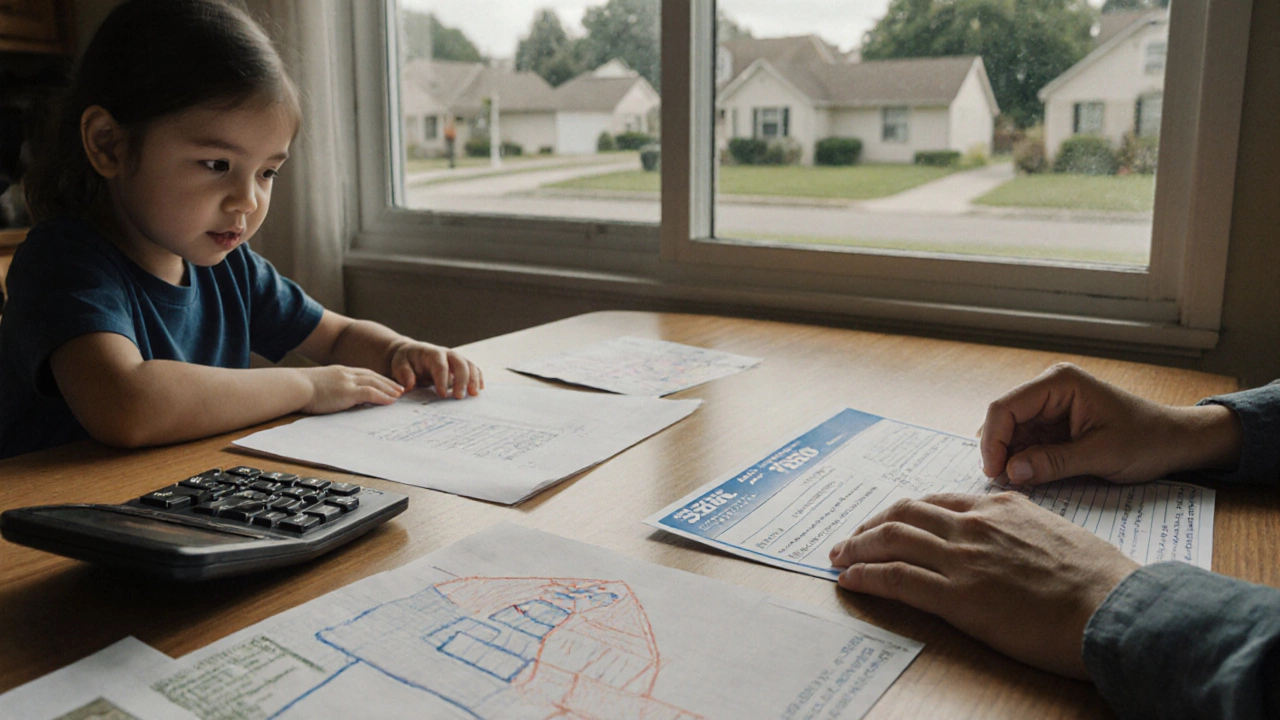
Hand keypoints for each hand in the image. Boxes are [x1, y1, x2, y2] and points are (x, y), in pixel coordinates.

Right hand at [300, 365, 402, 413]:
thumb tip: (333, 398)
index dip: (377, 378)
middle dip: (387, 382)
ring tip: (400, 395)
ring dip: (389, 389)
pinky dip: (383, 396)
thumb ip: (329, 388)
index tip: (386, 383)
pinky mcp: (348, 392)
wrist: (294, 386)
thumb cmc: (300, 389)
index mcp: (339, 371)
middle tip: (400, 388)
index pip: (363, 373)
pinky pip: (371, 393)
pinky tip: (391, 401)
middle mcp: (346, 374)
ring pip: (375, 383)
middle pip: (372, 376)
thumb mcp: (318, 385)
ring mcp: (347, 381)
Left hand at [389, 341, 483, 398]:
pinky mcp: (461, 366)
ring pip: (469, 365)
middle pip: (459, 363)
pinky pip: (474, 370)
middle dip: (462, 380)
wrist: (413, 355)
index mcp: (430, 353)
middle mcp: (446, 354)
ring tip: (474, 395)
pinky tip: (479, 391)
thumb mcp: (398, 365)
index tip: (443, 395)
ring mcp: (456, 359)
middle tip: (459, 397)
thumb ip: (403, 373)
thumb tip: (409, 384)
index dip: (442, 379)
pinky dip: (478, 379)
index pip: (440, 365)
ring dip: (473, 380)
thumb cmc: (406, 362)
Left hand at [829, 492, 1138, 678]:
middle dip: (870, 525)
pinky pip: (897, 579)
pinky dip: (866, 577)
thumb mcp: (1058, 532)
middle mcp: (975, 526)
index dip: (904, 512)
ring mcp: (964, 559)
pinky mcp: (958, 597)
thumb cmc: (1101, 579)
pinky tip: (850, 581)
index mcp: (1000, 507)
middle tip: (851, 540)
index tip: (887, 523)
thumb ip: (1024, 527)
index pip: (936, 501)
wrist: (1116, 607)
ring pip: (892, 540)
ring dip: (856, 548)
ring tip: (838, 558)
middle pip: (904, 513)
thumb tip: (1011, 534)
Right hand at [980, 363, 1240, 485]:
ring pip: (1011, 432)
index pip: (1005, 407)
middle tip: (1001, 483)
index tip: (994, 473)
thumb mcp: (1100, 455)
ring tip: (1015, 483)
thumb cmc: (1146, 441)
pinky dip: (1022, 460)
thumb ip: (1053, 462)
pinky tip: (1027, 477)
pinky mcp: (1053, 423)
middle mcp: (1048, 388)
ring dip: (1009, 457)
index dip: (993, 440)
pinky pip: (1026, 440)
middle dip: (999, 450)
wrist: (1174, 441)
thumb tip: (1010, 472)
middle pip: (1003, 418)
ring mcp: (1049, 405)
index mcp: (1059, 383)